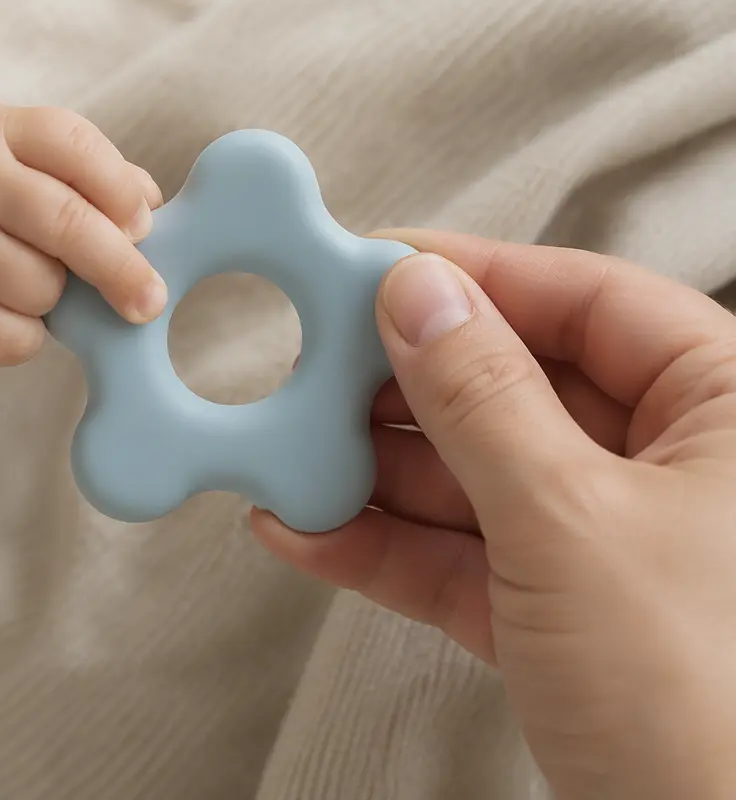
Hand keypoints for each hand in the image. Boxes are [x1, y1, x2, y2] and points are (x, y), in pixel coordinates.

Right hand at [0, 104, 164, 363]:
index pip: (74, 145)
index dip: (120, 191)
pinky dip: (26, 335)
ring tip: (20, 277)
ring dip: (53, 296)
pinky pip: (15, 338)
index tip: (144, 227)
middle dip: (122, 268)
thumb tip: (149, 205)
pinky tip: (0, 310)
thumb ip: (88, 172)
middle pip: (67, 224)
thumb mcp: (20, 157)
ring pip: (43, 288)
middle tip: (150, 300)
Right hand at [253, 231, 735, 799]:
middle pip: (515, 385)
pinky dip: (382, 546)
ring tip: (292, 452)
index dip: (474, 277)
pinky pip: (461, 555)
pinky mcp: (560, 614)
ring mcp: (609, 542)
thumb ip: (483, 400)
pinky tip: (308, 528)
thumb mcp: (574, 523)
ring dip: (375, 472)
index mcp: (724, 409)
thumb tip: (417, 296)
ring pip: (475, 474)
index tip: (379, 269)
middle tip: (317, 367)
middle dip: (405, 386)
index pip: (583, 299)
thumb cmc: (722, 715)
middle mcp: (671, 467)